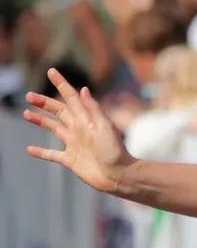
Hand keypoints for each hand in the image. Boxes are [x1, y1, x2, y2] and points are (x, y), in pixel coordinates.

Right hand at [22, 68, 135, 193]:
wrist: (119, 175)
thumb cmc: (115, 151)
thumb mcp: (105, 127)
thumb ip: (93, 109)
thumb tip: (83, 89)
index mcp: (86, 120)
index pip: (71, 98)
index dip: (61, 85)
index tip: (52, 71)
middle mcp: (78, 130)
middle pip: (58, 112)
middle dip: (44, 103)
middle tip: (29, 96)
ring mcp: (74, 144)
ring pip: (53, 129)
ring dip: (40, 121)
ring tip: (26, 114)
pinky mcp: (70, 160)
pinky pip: (52, 155)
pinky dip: (41, 152)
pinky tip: (29, 149)